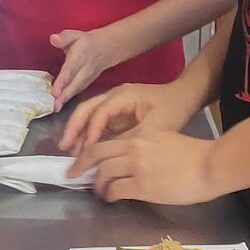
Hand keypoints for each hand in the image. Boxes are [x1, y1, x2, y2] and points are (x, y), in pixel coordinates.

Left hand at [48, 26, 128, 106]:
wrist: (106, 49)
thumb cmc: (85, 42)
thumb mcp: (75, 35)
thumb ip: (64, 37)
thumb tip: (53, 39)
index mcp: (80, 55)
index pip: (70, 69)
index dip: (63, 81)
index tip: (55, 91)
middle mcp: (85, 69)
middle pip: (74, 84)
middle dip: (64, 95)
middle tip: (55, 106)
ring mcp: (87, 78)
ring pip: (76, 90)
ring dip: (66, 99)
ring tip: (55, 108)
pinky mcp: (87, 83)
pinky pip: (78, 91)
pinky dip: (69, 99)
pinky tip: (60, 105)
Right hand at [60, 80, 198, 160]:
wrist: (185, 98)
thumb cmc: (173, 109)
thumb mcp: (155, 126)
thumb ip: (131, 139)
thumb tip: (110, 154)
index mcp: (123, 95)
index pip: (100, 112)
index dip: (91, 131)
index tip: (87, 150)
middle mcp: (114, 96)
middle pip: (86, 109)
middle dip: (74, 128)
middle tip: (64, 148)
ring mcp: (114, 104)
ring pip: (89, 116)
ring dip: (80, 133)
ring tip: (72, 153)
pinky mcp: (117, 113)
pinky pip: (98, 124)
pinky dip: (90, 136)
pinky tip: (86, 151)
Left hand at [82, 128, 225, 205]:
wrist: (210, 165)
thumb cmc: (195, 155)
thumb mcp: (166, 140)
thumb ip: (147, 146)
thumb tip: (134, 159)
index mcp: (140, 135)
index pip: (106, 141)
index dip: (88, 151)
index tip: (81, 159)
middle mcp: (134, 148)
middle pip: (96, 154)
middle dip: (80, 165)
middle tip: (72, 174)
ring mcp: (136, 167)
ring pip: (103, 173)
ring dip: (96, 184)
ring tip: (97, 191)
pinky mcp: (142, 186)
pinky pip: (115, 190)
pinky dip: (108, 195)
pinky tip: (110, 198)